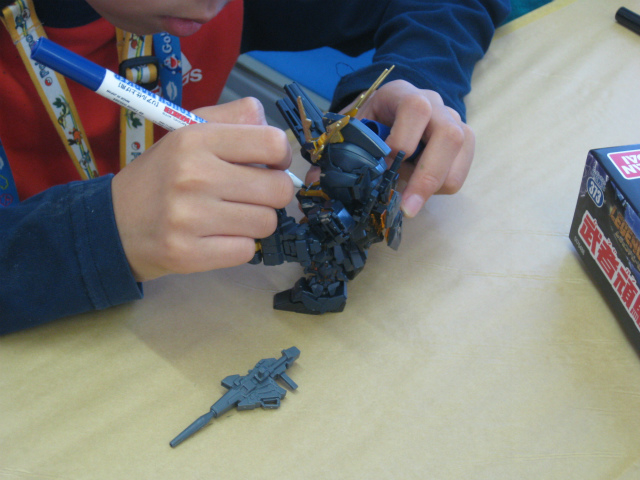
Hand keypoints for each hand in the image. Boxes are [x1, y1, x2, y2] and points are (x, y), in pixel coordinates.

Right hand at [111, 97, 294, 281]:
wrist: (113, 224)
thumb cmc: (161, 177)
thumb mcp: (187, 134)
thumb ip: (232, 119)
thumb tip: (268, 124)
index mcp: (196, 139)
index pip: (272, 143)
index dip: (281, 157)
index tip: (271, 165)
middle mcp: (194, 176)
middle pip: (279, 188)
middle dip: (274, 194)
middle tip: (254, 195)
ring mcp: (190, 218)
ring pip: (267, 222)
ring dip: (256, 222)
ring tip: (233, 216)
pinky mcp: (188, 253)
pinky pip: (246, 250)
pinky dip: (239, 246)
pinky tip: (220, 237)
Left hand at [349, 79, 474, 217]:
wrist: (394, 110)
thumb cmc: (371, 122)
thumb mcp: (352, 128)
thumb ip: (336, 151)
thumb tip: (315, 182)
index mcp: (402, 95)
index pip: (414, 110)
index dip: (402, 143)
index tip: (384, 171)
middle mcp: (435, 104)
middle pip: (449, 135)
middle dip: (427, 176)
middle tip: (406, 208)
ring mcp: (454, 121)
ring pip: (461, 153)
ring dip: (436, 184)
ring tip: (410, 203)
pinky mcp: (464, 141)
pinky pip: (463, 167)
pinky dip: (443, 185)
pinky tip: (420, 191)